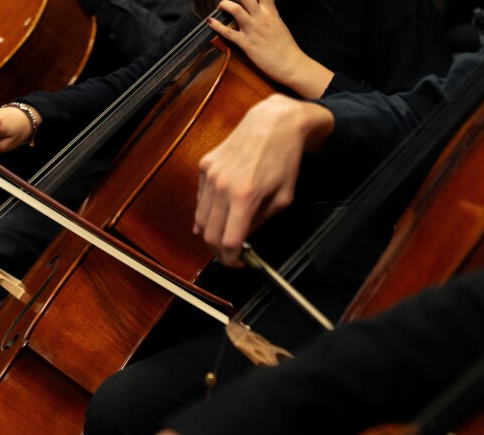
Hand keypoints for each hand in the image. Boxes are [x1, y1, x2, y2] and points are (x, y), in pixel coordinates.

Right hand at [193, 94, 333, 266]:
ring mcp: (210, 175)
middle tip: (229, 255)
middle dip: (218, 251)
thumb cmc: (283, 159)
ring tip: (224, 236)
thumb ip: (260, 221)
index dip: (232, 259)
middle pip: (209, 235)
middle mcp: (222, 187)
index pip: (228, 241)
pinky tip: (219, 214)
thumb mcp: (282, 198)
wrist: (273, 124)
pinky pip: (200, 199)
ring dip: (210, 233)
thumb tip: (244, 238)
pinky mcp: (205, 166)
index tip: (238, 262)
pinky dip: (207, 212)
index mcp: (244, 197)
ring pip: (200, 219)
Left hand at [207, 0, 332, 97]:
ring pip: (235, 9)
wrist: (292, 65)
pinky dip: (216, 25)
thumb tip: (265, 14)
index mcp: (271, 13)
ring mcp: (253, 30)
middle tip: (230, 0)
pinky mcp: (246, 43)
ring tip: (221, 6)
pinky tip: (210, 22)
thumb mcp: (280, 26)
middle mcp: (261, 18)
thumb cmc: (288, 50)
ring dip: (224, 4)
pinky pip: (227, 32)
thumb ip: (270, 17)